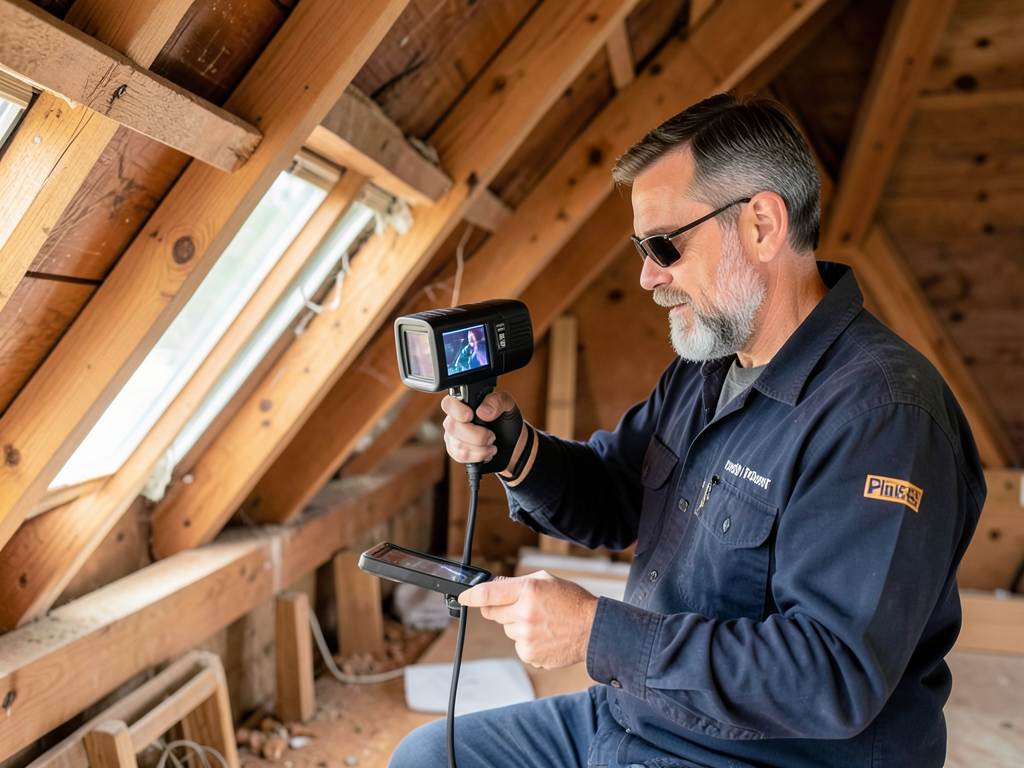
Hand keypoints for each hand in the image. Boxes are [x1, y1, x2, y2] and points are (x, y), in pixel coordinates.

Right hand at [441, 391, 526, 471]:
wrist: (512, 442)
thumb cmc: (506, 421)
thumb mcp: (508, 405)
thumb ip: (497, 402)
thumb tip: (482, 412)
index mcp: (464, 403)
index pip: (448, 404)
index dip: (457, 411)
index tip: (471, 416)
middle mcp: (454, 419)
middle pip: (452, 427)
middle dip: (476, 435)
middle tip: (492, 435)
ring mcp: (453, 436)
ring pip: (457, 444)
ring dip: (480, 447)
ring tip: (492, 443)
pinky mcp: (456, 452)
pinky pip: (461, 456)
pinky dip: (478, 456)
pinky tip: (487, 452)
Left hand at [458, 571, 598, 668]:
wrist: (593, 629)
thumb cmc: (572, 602)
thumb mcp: (546, 580)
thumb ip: (516, 583)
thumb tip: (493, 586)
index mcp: (527, 591)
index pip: (487, 594)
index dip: (470, 596)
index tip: (463, 598)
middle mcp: (524, 614)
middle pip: (492, 613)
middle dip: (500, 608)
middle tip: (521, 607)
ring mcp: (525, 636)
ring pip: (506, 629)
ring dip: (517, 625)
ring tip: (542, 622)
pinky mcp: (529, 654)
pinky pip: (517, 644)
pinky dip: (527, 640)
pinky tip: (545, 635)